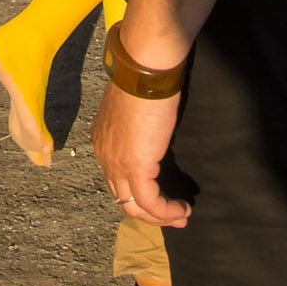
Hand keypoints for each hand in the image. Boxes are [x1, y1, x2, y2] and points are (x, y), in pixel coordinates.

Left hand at [91, 82, 189, 228]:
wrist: (145, 68)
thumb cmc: (145, 79)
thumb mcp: (137, 108)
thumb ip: (138, 126)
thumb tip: (152, 134)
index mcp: (103, 139)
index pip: (116, 178)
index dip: (138, 192)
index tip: (161, 197)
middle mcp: (104, 154)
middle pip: (122, 198)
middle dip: (149, 212)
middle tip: (174, 215)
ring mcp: (116, 163)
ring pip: (134, 206)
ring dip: (160, 216)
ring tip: (182, 215)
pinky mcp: (136, 168)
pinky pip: (151, 202)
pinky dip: (167, 211)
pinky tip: (183, 208)